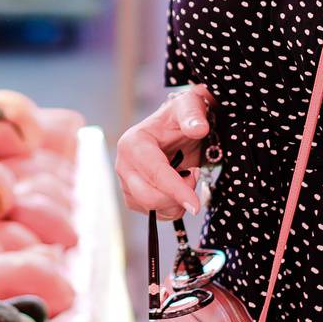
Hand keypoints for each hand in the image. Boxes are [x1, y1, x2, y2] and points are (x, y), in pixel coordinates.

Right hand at [116, 85, 213, 218]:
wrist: (174, 128)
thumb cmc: (180, 117)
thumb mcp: (190, 107)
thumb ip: (194, 115)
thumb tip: (198, 129)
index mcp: (133, 142)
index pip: (155, 173)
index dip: (176, 190)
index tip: (196, 205)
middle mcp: (124, 164)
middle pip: (149, 197)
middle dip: (178, 195)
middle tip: (194, 174)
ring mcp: (126, 182)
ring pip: (152, 209)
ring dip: (176, 202)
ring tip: (186, 176)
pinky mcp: (132, 195)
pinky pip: (153, 214)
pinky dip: (171, 207)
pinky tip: (178, 189)